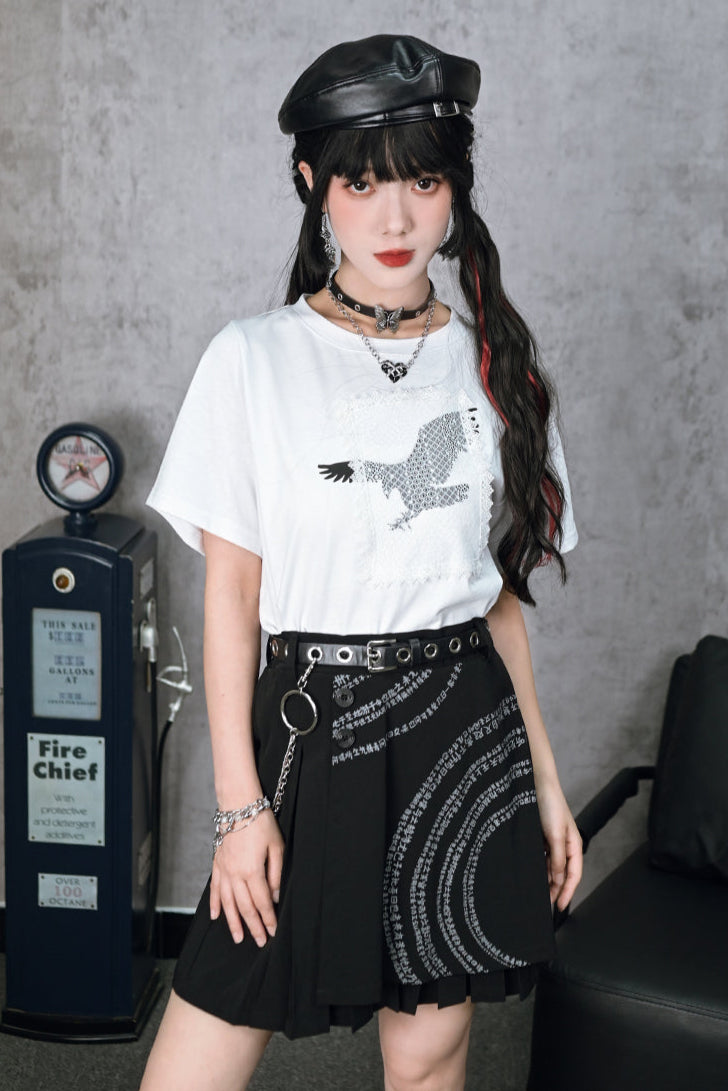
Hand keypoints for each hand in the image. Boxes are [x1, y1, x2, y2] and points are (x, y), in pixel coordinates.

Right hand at [209, 808, 284, 945]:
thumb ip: (276, 873)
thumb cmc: (261, 822)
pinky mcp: (217, 864)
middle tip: (261, 942)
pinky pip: (214, 888)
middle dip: (253, 926)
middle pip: (245, 907)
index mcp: (253, 871)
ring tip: (238, 938)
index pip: (262, 902)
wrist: (239, 805)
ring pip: (227, 903)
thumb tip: (275, 896)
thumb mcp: (277, 846)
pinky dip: (214, 903)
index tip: (273, 931)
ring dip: (233, 922)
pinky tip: (215, 916)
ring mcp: (224, 870)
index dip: (268, 919)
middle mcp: (235, 874)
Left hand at [533, 776, 582, 911]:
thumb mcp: (555, 835)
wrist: (534, 783)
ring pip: (550, 868)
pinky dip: (537, 869)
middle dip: (555, 890)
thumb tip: (559, 880)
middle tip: (544, 906)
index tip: (558, 907)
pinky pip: (541, 859)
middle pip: (562, 874)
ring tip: (536, 895)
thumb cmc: (550, 804)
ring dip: (545, 881)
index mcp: (573, 845)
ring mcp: (552, 842)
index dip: (567, 893)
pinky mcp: (540, 838)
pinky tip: (530, 876)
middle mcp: (564, 845)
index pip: (574, 875)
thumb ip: (558, 859)